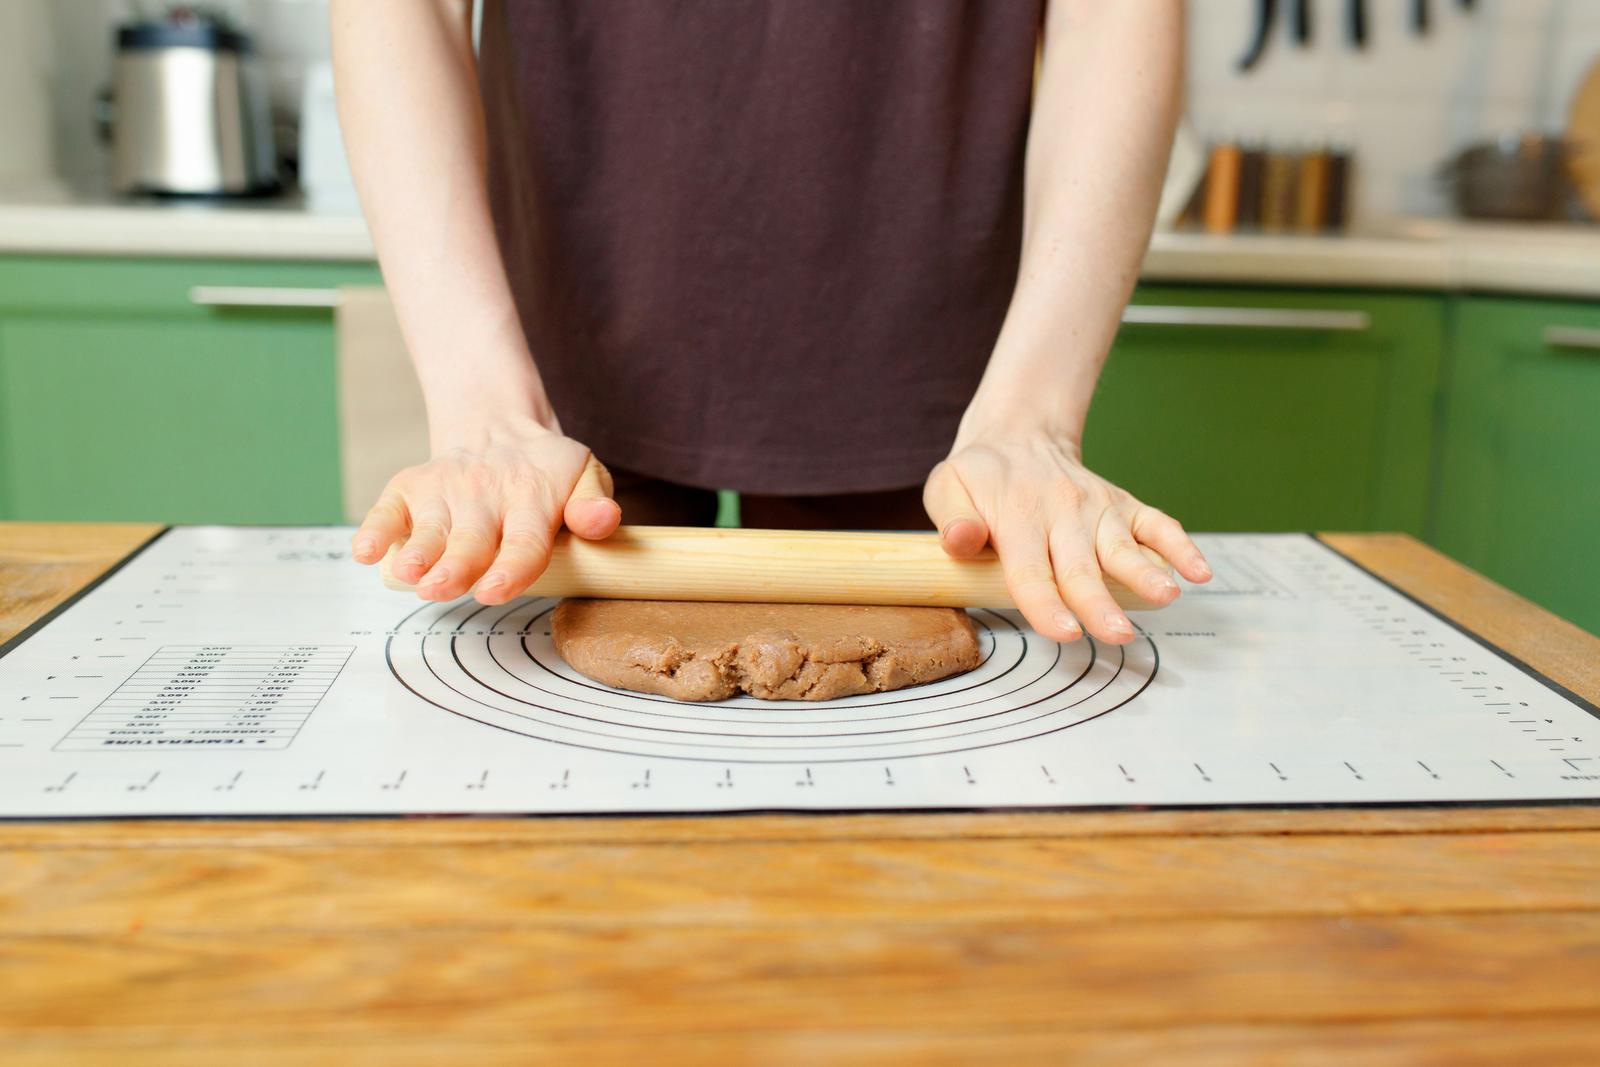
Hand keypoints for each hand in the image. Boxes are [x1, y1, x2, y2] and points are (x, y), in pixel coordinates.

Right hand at [349, 416, 619, 604]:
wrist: (499, 428)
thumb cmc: (547, 472)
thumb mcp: (585, 476)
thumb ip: (593, 504)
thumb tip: (601, 522)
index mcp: (532, 498)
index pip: (524, 540)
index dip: (510, 567)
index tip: (494, 589)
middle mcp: (485, 494)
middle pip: (470, 540)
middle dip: (454, 567)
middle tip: (440, 589)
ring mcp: (445, 491)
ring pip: (429, 530)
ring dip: (416, 552)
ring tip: (408, 572)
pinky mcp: (412, 488)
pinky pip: (389, 509)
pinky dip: (375, 529)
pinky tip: (367, 552)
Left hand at [924, 431, 1210, 644]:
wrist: (1018, 435)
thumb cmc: (979, 476)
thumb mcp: (947, 488)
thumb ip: (952, 519)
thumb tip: (962, 541)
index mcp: (1017, 517)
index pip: (1030, 569)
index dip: (1046, 604)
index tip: (1065, 632)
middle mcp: (1061, 513)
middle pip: (1081, 566)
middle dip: (1101, 602)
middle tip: (1118, 634)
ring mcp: (1096, 508)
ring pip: (1123, 545)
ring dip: (1147, 572)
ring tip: (1167, 596)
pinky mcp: (1121, 505)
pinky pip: (1155, 523)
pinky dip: (1180, 545)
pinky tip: (1199, 571)